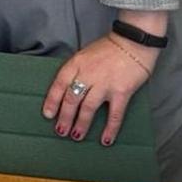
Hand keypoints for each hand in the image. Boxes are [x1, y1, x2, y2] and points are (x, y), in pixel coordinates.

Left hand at [43, 34, 159, 143]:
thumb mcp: (84, 55)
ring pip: (88, 109)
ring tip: (76, 136)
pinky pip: (114, 114)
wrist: (133, 42)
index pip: (59, 84)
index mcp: (76, 64)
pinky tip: (105, 140)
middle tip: (60, 131)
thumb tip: (68, 91)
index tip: (47, 115)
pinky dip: (110, 128)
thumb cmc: (108, 49)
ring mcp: (104, 84)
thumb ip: (76, 71)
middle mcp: (87, 75)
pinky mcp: (121, 92)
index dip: (52, 101)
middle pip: (71, 99)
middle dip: (64, 117)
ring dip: (81, 124)